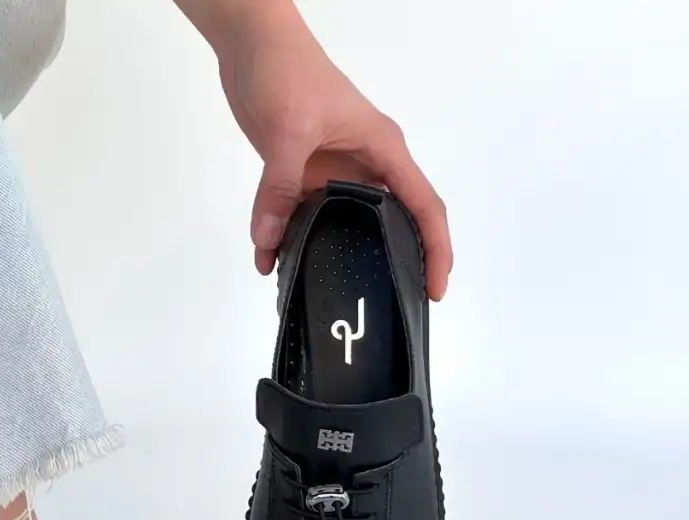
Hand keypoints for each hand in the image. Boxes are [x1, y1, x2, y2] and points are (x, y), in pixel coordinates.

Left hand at [217, 8, 452, 298]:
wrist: (252, 46)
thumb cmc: (288, 70)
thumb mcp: (289, 131)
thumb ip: (279, 187)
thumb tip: (268, 240)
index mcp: (382, 150)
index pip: (423, 207)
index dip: (436, 251)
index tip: (435, 289)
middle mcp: (365, 165)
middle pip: (392, 223)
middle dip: (391, 263)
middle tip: (383, 303)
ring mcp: (334, 171)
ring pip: (342, 225)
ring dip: (326, 255)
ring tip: (314, 288)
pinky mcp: (304, 174)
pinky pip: (301, 216)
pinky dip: (287, 238)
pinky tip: (268, 259)